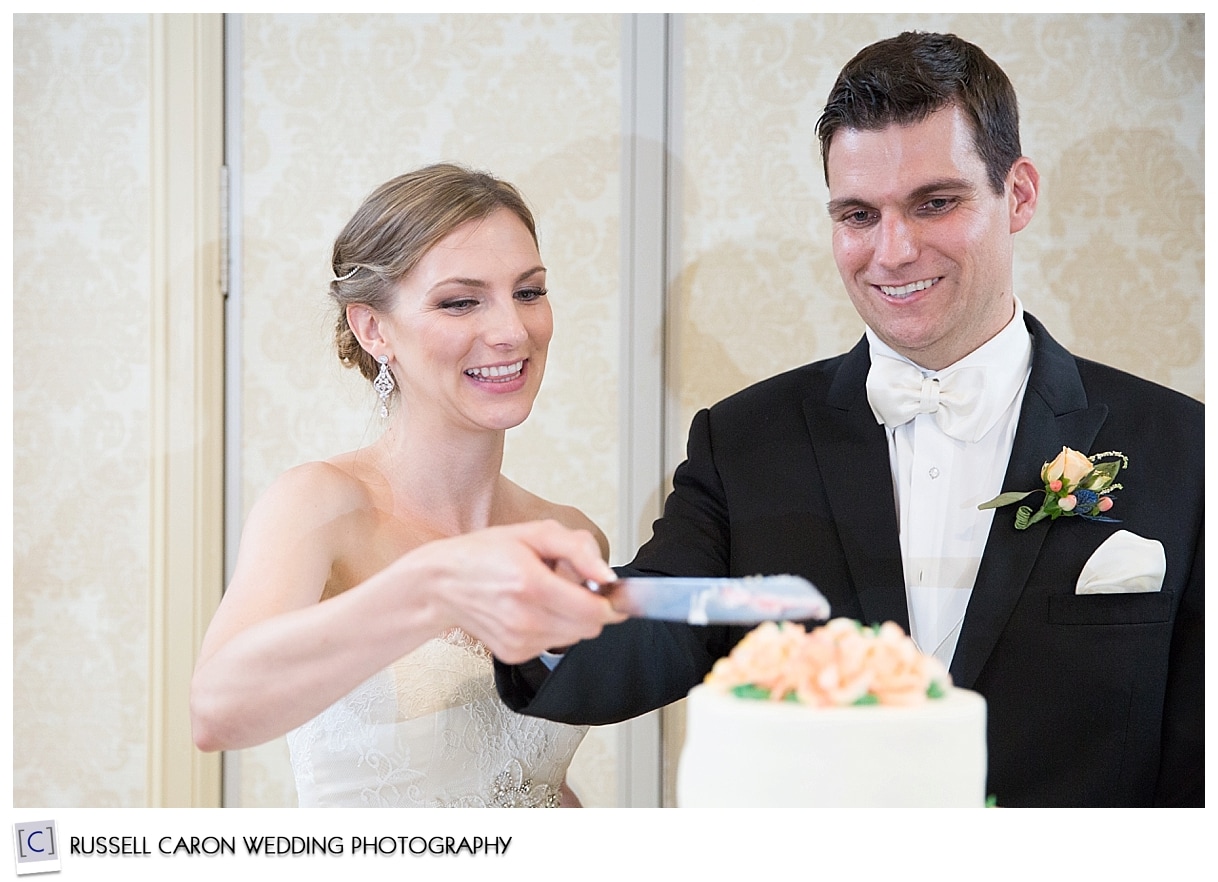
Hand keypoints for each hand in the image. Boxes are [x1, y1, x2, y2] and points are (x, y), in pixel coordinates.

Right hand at [404, 520, 625, 662]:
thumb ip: (578, 550)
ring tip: (547, 594)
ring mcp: (518, 640)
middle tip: (573, 584)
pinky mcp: (514, 654)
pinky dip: (553, 628)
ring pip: (575, 638)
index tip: (613, 591)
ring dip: (572, 618)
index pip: (595, 611)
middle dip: (592, 606)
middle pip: (590, 627)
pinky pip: (554, 645)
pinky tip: (532, 609)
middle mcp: (525, 618)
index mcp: (532, 585)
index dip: (612, 601)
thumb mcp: (534, 533)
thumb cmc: (484, 554)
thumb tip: (608, 576)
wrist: (441, 584)